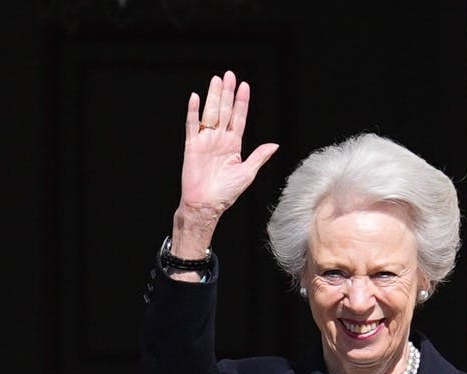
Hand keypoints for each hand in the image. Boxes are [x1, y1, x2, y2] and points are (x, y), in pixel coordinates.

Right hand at [173, 70, 278, 253]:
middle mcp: (220, 139)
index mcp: (233, 144)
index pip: (239, 117)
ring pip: (211, 113)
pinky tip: (195, 98)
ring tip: (217, 80)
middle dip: (227, 92)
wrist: (206, 205)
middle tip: (229, 75)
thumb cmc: (226, 193)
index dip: (241, 102)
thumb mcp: (248, 173)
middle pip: (225, 110)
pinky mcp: (192, 146)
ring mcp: (206, 141)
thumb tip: (274, 144)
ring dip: (214, 96)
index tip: (244, 86)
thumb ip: (259, 156)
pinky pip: (192, 126)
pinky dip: (193, 112)